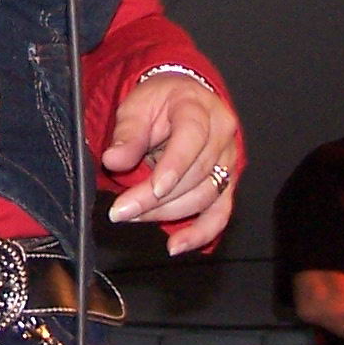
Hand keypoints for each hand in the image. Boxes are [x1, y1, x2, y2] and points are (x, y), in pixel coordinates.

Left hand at [102, 69, 240, 254]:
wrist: (181, 99)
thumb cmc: (160, 101)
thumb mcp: (136, 106)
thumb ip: (128, 133)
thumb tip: (114, 160)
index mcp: (199, 108)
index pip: (192, 138)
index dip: (174, 166)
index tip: (151, 189)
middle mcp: (221, 134)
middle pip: (196, 173)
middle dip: (156, 198)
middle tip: (122, 210)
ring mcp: (229, 161)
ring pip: (204, 196)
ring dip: (167, 213)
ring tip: (134, 216)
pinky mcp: (227, 183)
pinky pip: (220, 214)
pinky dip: (200, 233)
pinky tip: (176, 245)